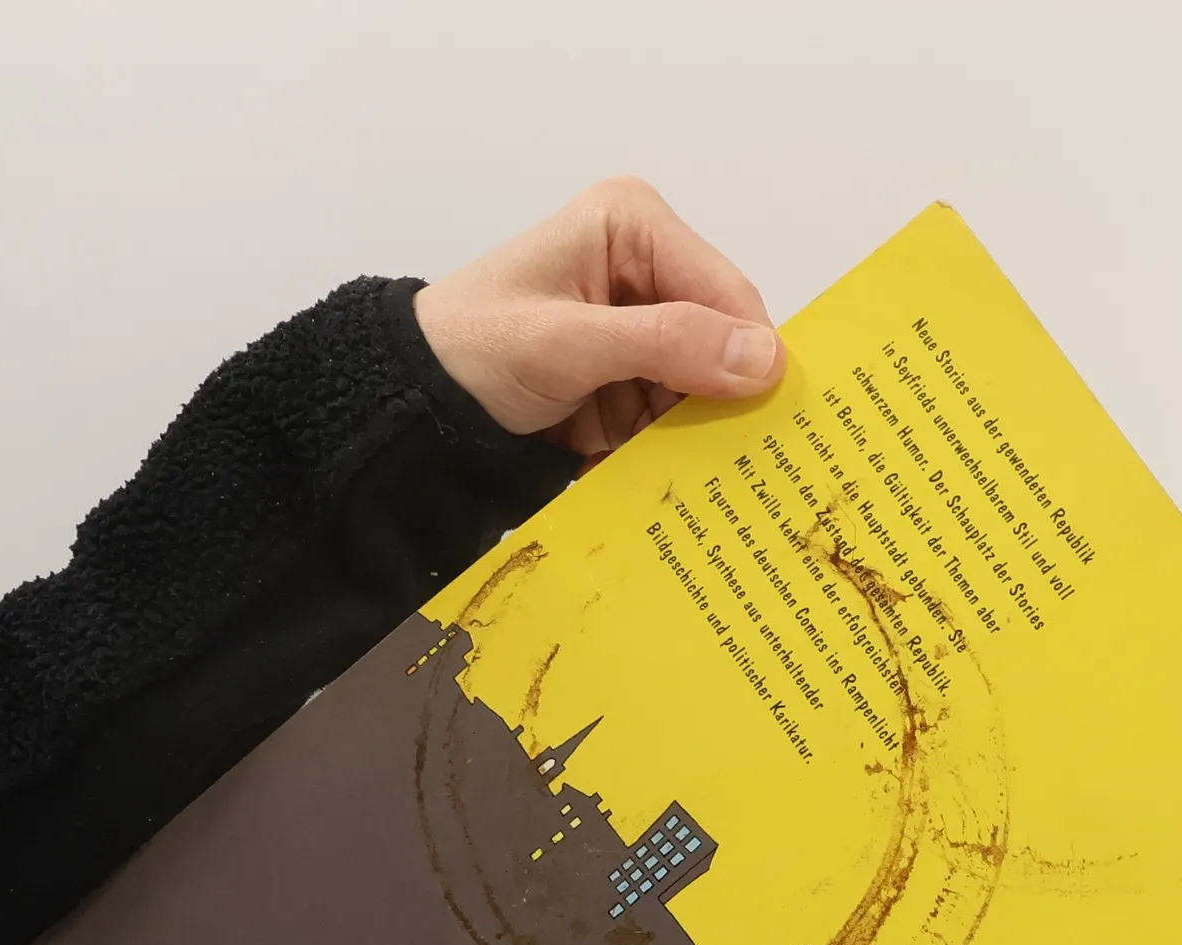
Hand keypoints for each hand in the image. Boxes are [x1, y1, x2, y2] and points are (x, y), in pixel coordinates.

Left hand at [414, 177, 785, 456]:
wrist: (412, 402)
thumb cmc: (473, 350)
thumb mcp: (570, 344)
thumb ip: (667, 345)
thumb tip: (766, 359)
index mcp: (634, 226)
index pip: (725, 291)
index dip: (752, 354)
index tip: (769, 419)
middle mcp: (646, 269)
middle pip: (722, 342)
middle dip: (725, 400)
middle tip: (742, 461)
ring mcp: (640, 331)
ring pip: (705, 389)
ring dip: (697, 436)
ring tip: (701, 480)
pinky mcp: (628, 380)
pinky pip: (672, 419)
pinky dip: (669, 451)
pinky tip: (667, 481)